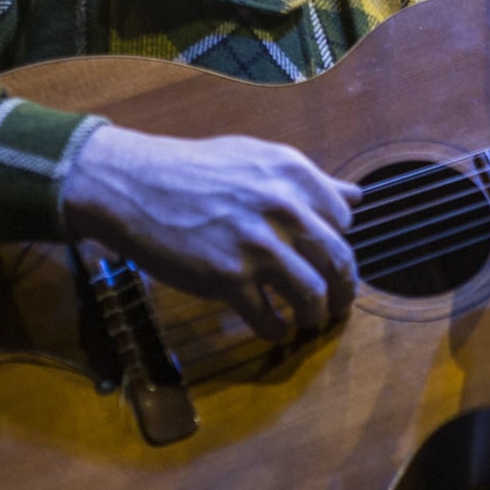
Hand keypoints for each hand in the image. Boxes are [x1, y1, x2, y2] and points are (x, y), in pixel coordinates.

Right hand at [59, 125, 362, 341]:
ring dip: (315, 317)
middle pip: (339, 262)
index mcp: (293, 174)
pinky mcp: (228, 278)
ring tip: (308, 322)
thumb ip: (309, 180)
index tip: (328, 259)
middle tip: (336, 305)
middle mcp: (283, 207)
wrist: (133, 185)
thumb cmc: (193, 169)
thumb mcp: (256, 158)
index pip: (344, 221)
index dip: (338, 244)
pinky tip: (273, 330)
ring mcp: (256, 245)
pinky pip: (268, 318)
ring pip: (312, 295)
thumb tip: (356, 198)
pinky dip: (276, 331)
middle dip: (343, 291)